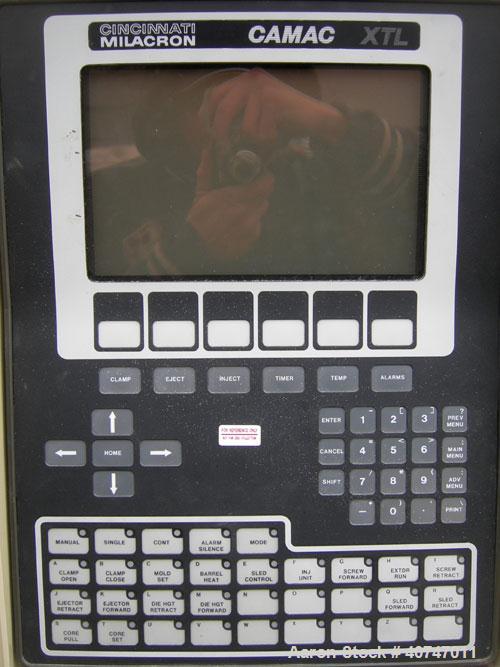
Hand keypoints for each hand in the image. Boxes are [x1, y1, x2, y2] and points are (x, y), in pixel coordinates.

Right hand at [187, 146, 273, 259]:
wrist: (196, 249)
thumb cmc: (197, 221)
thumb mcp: (201, 194)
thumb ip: (207, 171)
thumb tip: (208, 149)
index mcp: (235, 198)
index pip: (267, 182)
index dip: (264, 176)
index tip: (258, 174)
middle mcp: (247, 214)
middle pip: (265, 196)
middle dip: (256, 192)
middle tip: (244, 192)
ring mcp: (251, 228)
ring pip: (261, 210)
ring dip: (253, 207)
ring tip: (238, 209)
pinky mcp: (252, 239)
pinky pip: (257, 225)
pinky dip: (250, 222)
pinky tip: (237, 224)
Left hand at [199, 68, 345, 156]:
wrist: (319, 118)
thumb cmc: (287, 122)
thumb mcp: (258, 114)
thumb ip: (237, 117)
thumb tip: (209, 133)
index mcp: (244, 80)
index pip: (213, 96)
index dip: (206, 117)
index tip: (208, 137)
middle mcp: (250, 79)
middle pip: (223, 111)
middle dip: (222, 136)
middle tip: (226, 153)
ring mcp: (262, 89)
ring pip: (245, 128)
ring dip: (257, 143)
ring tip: (270, 140)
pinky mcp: (272, 100)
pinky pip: (261, 133)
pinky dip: (269, 143)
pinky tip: (280, 136)